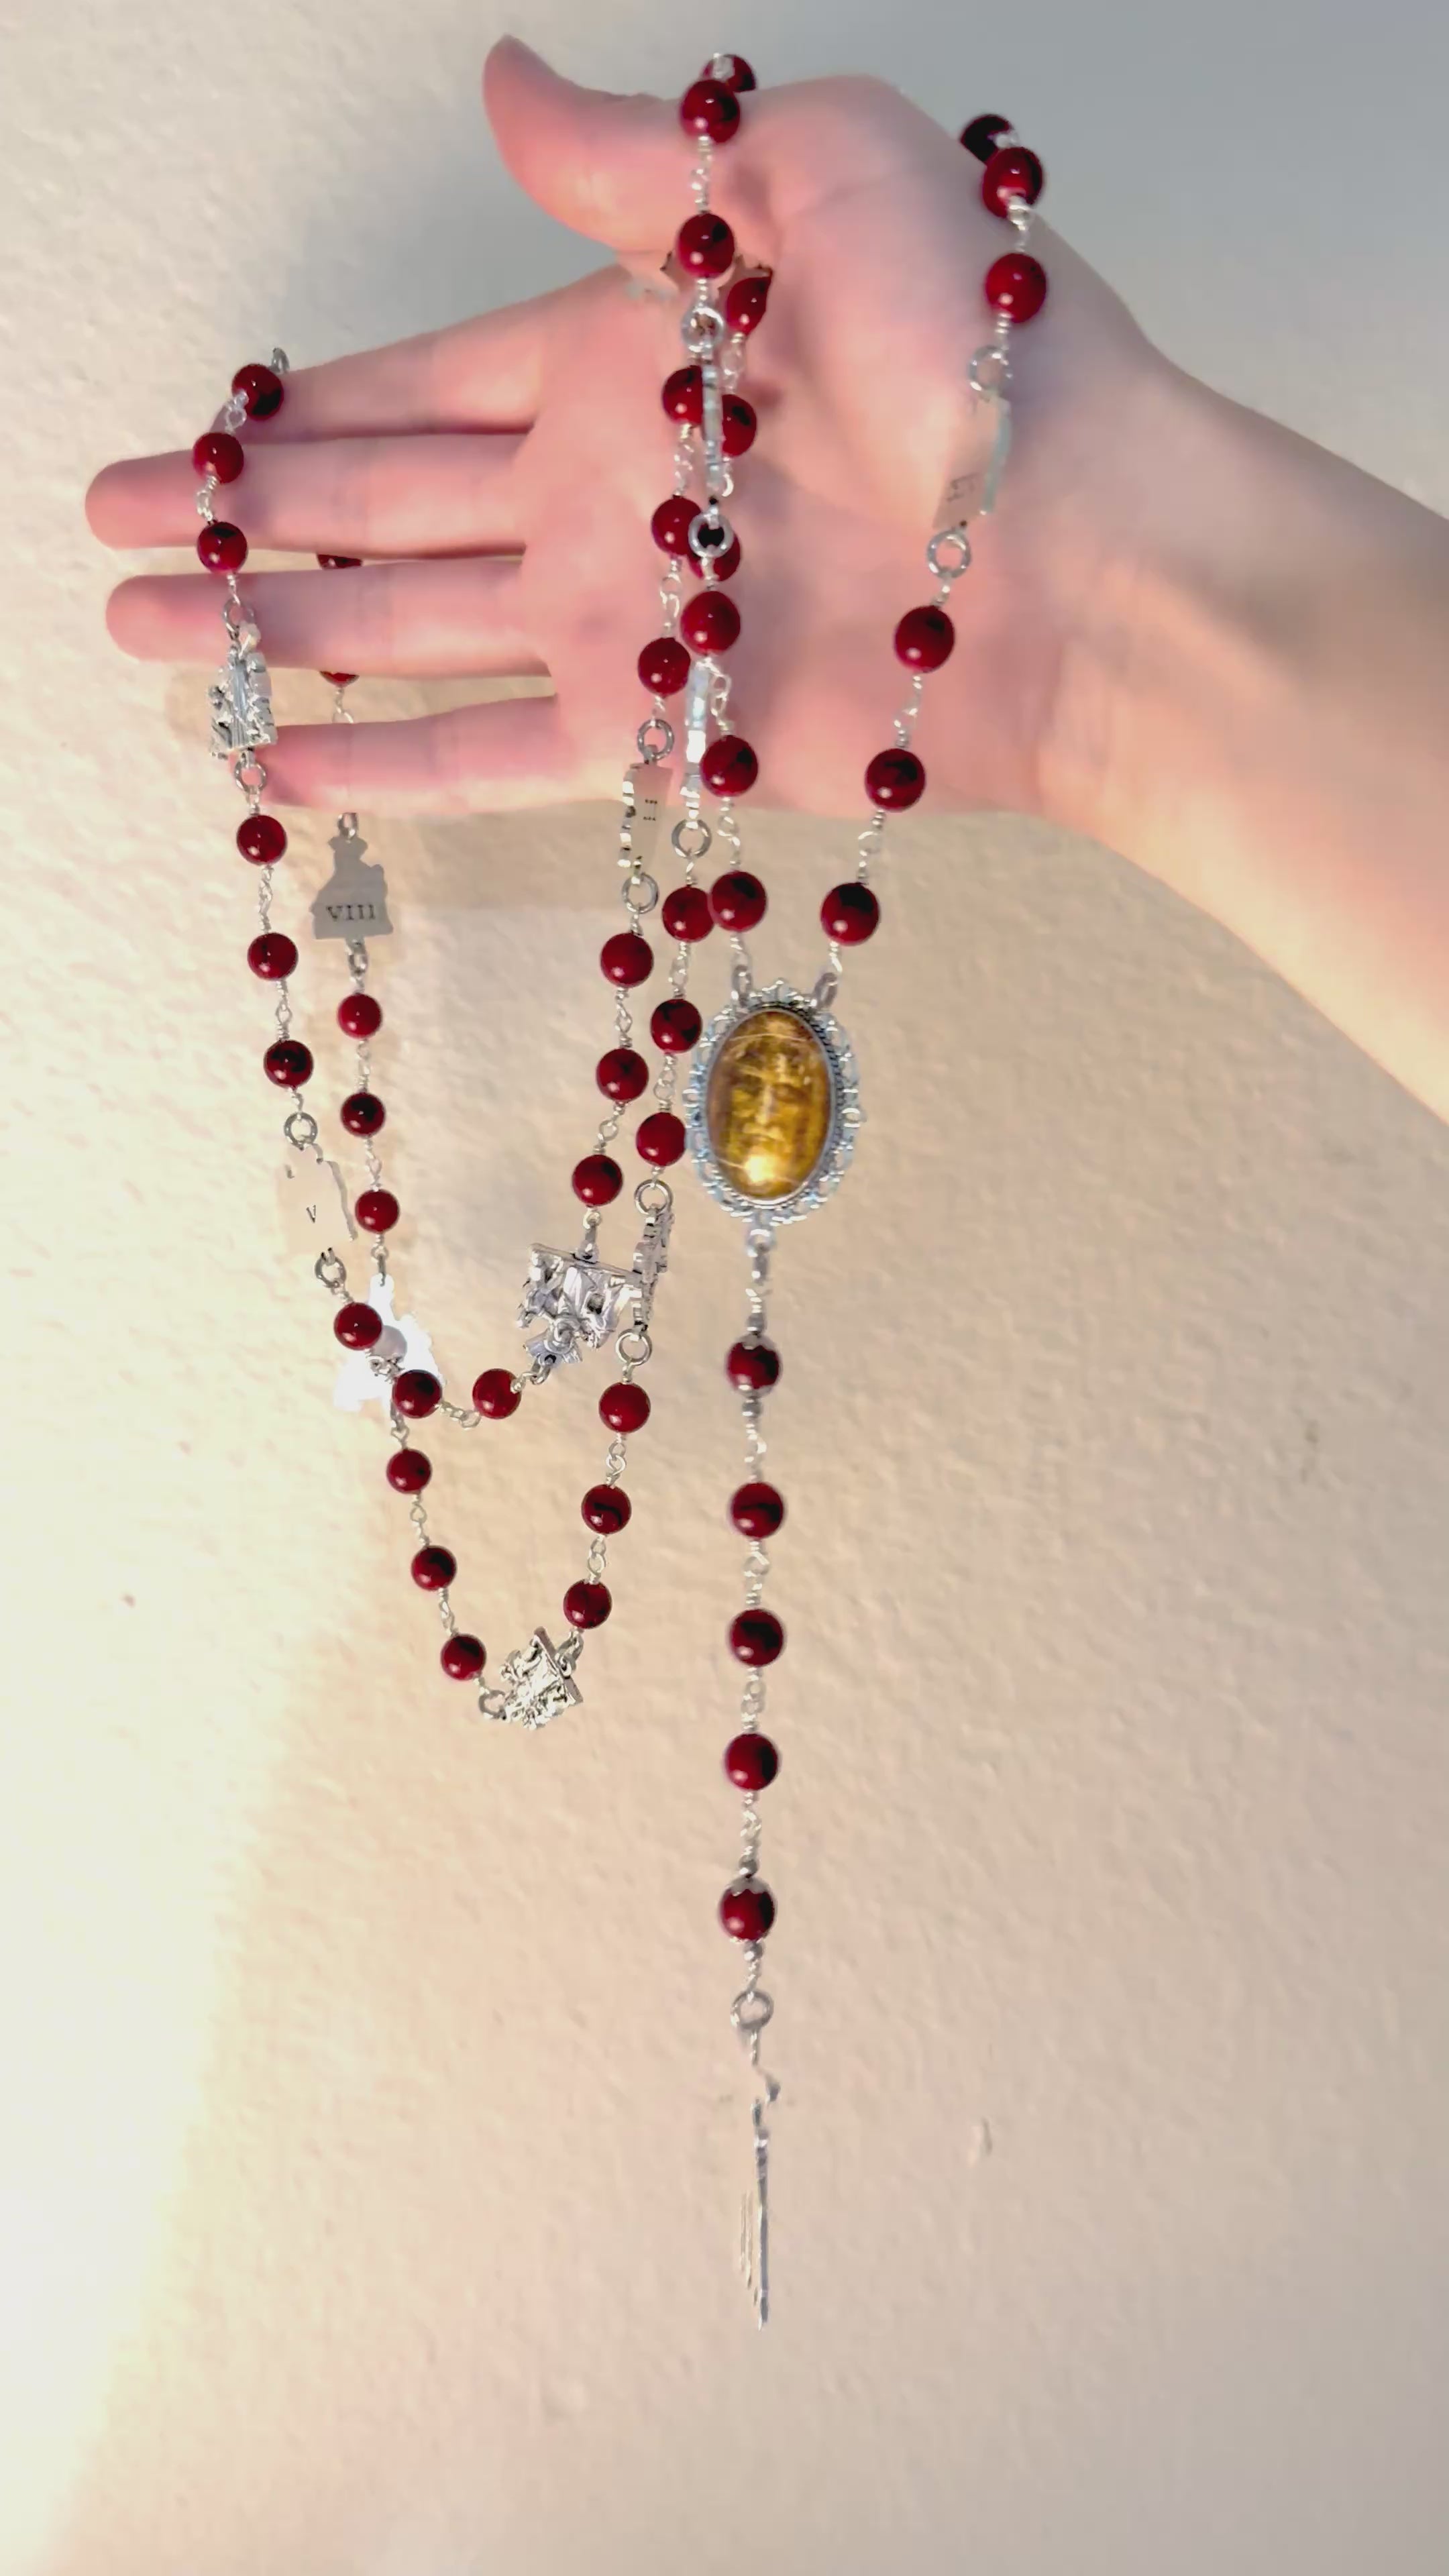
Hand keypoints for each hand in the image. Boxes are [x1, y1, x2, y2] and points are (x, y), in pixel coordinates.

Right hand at [87, 40, 1162, 828]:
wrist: (1085, 549)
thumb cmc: (979, 345)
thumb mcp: (809, 170)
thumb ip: (636, 155)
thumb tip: (498, 80)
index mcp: (627, 357)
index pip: (424, 384)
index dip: (306, 404)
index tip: (202, 425)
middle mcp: (604, 496)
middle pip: (380, 507)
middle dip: (241, 512)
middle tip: (108, 519)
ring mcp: (621, 623)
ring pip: (399, 628)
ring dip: (269, 628)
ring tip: (141, 624)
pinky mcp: (654, 737)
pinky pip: (484, 755)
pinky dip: (381, 764)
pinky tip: (279, 763)